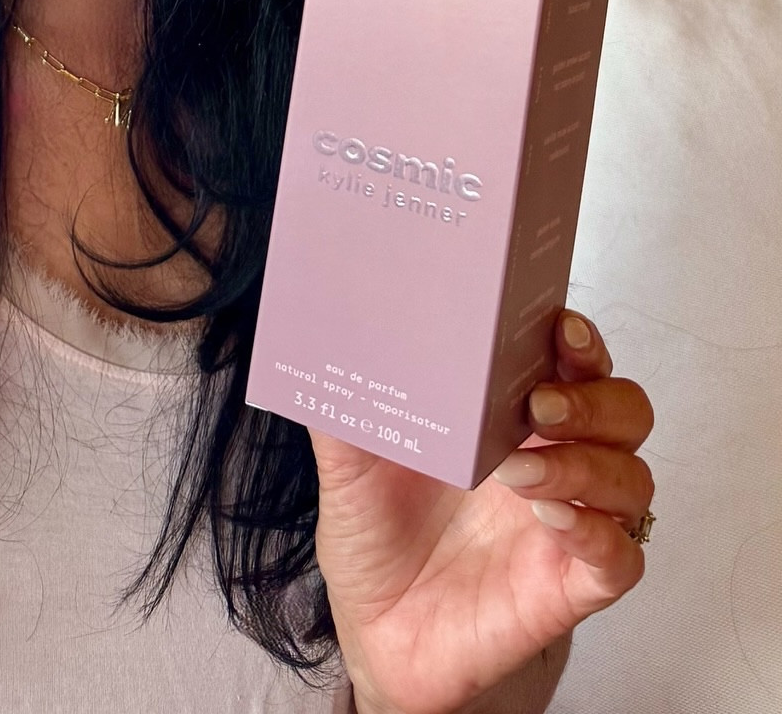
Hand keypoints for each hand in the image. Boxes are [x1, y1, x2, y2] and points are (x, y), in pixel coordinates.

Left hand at [311, 310, 652, 713]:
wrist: (373, 629)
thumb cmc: (374, 535)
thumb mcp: (348, 460)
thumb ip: (347, 403)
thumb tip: (328, 339)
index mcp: (507, 414)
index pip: (573, 360)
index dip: (579, 340)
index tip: (557, 328)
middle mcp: (552, 458)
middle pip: (622, 409)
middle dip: (593, 398)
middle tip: (539, 401)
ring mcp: (567, 522)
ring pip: (629, 478)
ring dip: (585, 463)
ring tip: (519, 469)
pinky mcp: (573, 584)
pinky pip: (621, 555)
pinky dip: (597, 532)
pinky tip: (551, 520)